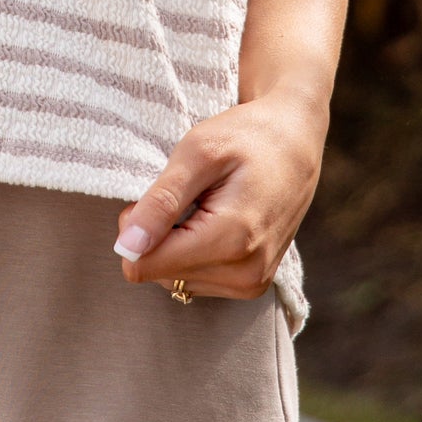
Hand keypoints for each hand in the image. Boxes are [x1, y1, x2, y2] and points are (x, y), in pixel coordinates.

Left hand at [113, 89, 327, 299]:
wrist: (296, 141)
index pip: (145, 266)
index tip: (155, 195)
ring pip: (173, 279)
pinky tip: (212, 220)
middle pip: (157, 274)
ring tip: (202, 204)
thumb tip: (125, 248)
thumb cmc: (246, 137)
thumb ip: (160, 202)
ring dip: (174, 243)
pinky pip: (196, 278)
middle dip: (156, 235)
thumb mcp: (197, 153)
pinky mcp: (252, 284)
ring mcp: (251, 283)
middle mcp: (244, 274)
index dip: (134, 229)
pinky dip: (192, 250)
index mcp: (231, 241)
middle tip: (183, 194)